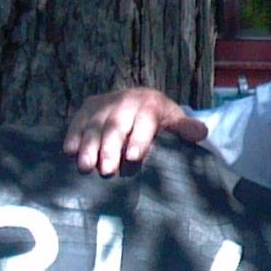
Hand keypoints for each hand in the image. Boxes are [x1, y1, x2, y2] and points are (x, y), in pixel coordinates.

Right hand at [63, 87, 204, 175]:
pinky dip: (73, 135)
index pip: (144, 121)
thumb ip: (185, 129)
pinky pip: (78, 121)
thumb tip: (202, 132)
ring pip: (95, 124)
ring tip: (85, 166)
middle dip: (110, 147)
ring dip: (89, 145)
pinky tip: (69, 151)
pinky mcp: (88, 107)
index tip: (133, 157)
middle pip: (116, 124)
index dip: (139, 138)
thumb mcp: (175, 121)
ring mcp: (105, 103)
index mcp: (150, 104)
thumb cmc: (160, 120)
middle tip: (106, 169)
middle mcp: (126, 101)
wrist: (140, 100)